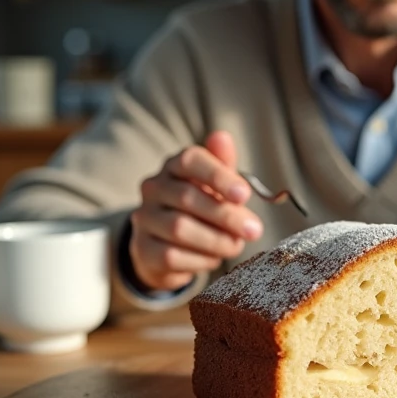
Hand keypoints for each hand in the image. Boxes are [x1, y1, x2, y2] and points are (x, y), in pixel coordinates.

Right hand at [129, 131, 263, 290]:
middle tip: (253, 230)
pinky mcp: (143, 249)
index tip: (245, 195)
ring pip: (179, 229)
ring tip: (235, 245)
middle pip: (188, 198)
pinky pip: (172, 255)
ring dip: (215, 240)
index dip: (219, 177)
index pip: (191, 161)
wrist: (168, 245)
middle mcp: (154, 188)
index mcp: (174, 166)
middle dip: (226, 215)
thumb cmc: (200, 208)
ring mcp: (145, 218)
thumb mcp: (216, 185)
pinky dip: (200, 259)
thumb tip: (222, 137)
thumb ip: (223, 165)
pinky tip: (214, 258)